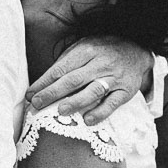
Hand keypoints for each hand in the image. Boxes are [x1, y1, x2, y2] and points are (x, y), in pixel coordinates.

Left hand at [25, 36, 152, 125]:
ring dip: (76, 102)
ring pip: (93, 90)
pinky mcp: (125, 91)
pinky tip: (87, 120)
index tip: (30, 95)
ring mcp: (114, 77)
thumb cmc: (103, 50)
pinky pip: (112, 103)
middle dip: (53, 93)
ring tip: (60, 111)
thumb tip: (43, 83)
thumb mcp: (85, 46)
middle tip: (37, 104)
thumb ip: (67, 62)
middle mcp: (100, 63)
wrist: (137, 49)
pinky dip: (100, 112)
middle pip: (73, 80)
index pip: (61, 68)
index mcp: (86, 50)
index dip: (44, 83)